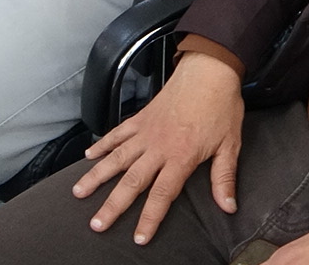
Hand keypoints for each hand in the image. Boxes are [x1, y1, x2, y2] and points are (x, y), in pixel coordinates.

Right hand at [74, 51, 243, 244]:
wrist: (209, 71)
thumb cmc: (221, 107)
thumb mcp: (230, 144)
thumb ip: (224, 178)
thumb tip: (228, 207)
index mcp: (181, 157)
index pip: (161, 195)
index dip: (149, 218)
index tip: (139, 238)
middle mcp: (158, 147)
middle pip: (131, 182)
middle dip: (112, 206)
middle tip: (97, 224)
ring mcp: (146, 131)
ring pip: (116, 158)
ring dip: (96, 177)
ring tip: (78, 192)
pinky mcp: (140, 117)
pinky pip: (116, 133)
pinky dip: (102, 145)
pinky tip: (89, 156)